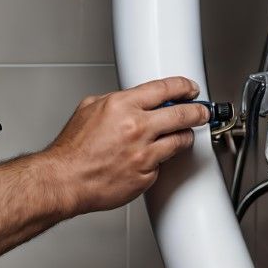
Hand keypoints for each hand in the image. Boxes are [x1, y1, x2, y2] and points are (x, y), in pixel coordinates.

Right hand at [43, 76, 208, 214]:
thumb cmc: (72, 150)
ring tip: (181, 135)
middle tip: (202, 112)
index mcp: (122, 106)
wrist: (64, 180)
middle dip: (198, 112)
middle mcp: (137, 128)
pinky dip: (159, 160)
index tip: (190, 90)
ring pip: (180, 140)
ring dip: (184, 136)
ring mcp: (144, 154)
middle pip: (182, 114)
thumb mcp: (89, 109)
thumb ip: (116, 101)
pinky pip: (163, 164)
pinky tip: (149, 158)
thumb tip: (134, 100)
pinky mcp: (146, 175)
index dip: (184, 87)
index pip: (165, 88)